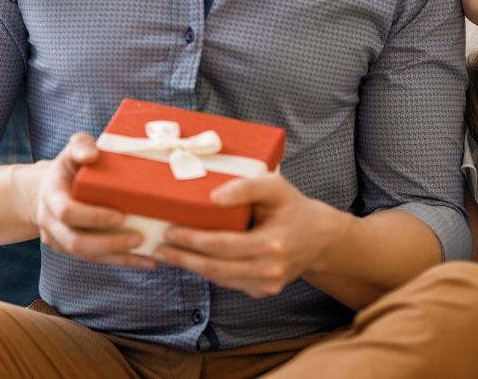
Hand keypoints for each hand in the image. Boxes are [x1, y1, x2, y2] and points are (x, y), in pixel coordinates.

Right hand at [33, 132, 153, 268]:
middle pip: (76, 242)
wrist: (50, 188)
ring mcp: (60, 240)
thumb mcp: (72, 149)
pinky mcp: (73, 250)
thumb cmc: (69, 165)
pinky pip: (96, 260)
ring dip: (118, 257)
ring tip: (149, 255)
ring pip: (87, 256)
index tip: (120, 215)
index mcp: (51, 196)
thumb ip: (81, 146)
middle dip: (108, 243)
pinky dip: (122, 261)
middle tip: (139, 238)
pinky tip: (146, 261)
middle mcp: (51, 223)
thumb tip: (92, 155)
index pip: (67, 212)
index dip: (92, 217)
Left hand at [152, 173, 341, 298]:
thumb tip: (212, 199)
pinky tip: (192, 261)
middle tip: (159, 250)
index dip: (193, 240)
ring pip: (221, 279)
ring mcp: (267, 285)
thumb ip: (246, 187)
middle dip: (184, 259)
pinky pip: (230, 282)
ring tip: (168, 255)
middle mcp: (269, 270)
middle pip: (217, 268)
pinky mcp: (264, 291)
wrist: (318, 236)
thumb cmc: (292, 206)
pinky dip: (209, 272)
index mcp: (272, 244)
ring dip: (192, 268)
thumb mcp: (275, 186)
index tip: (171, 231)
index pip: (222, 245)